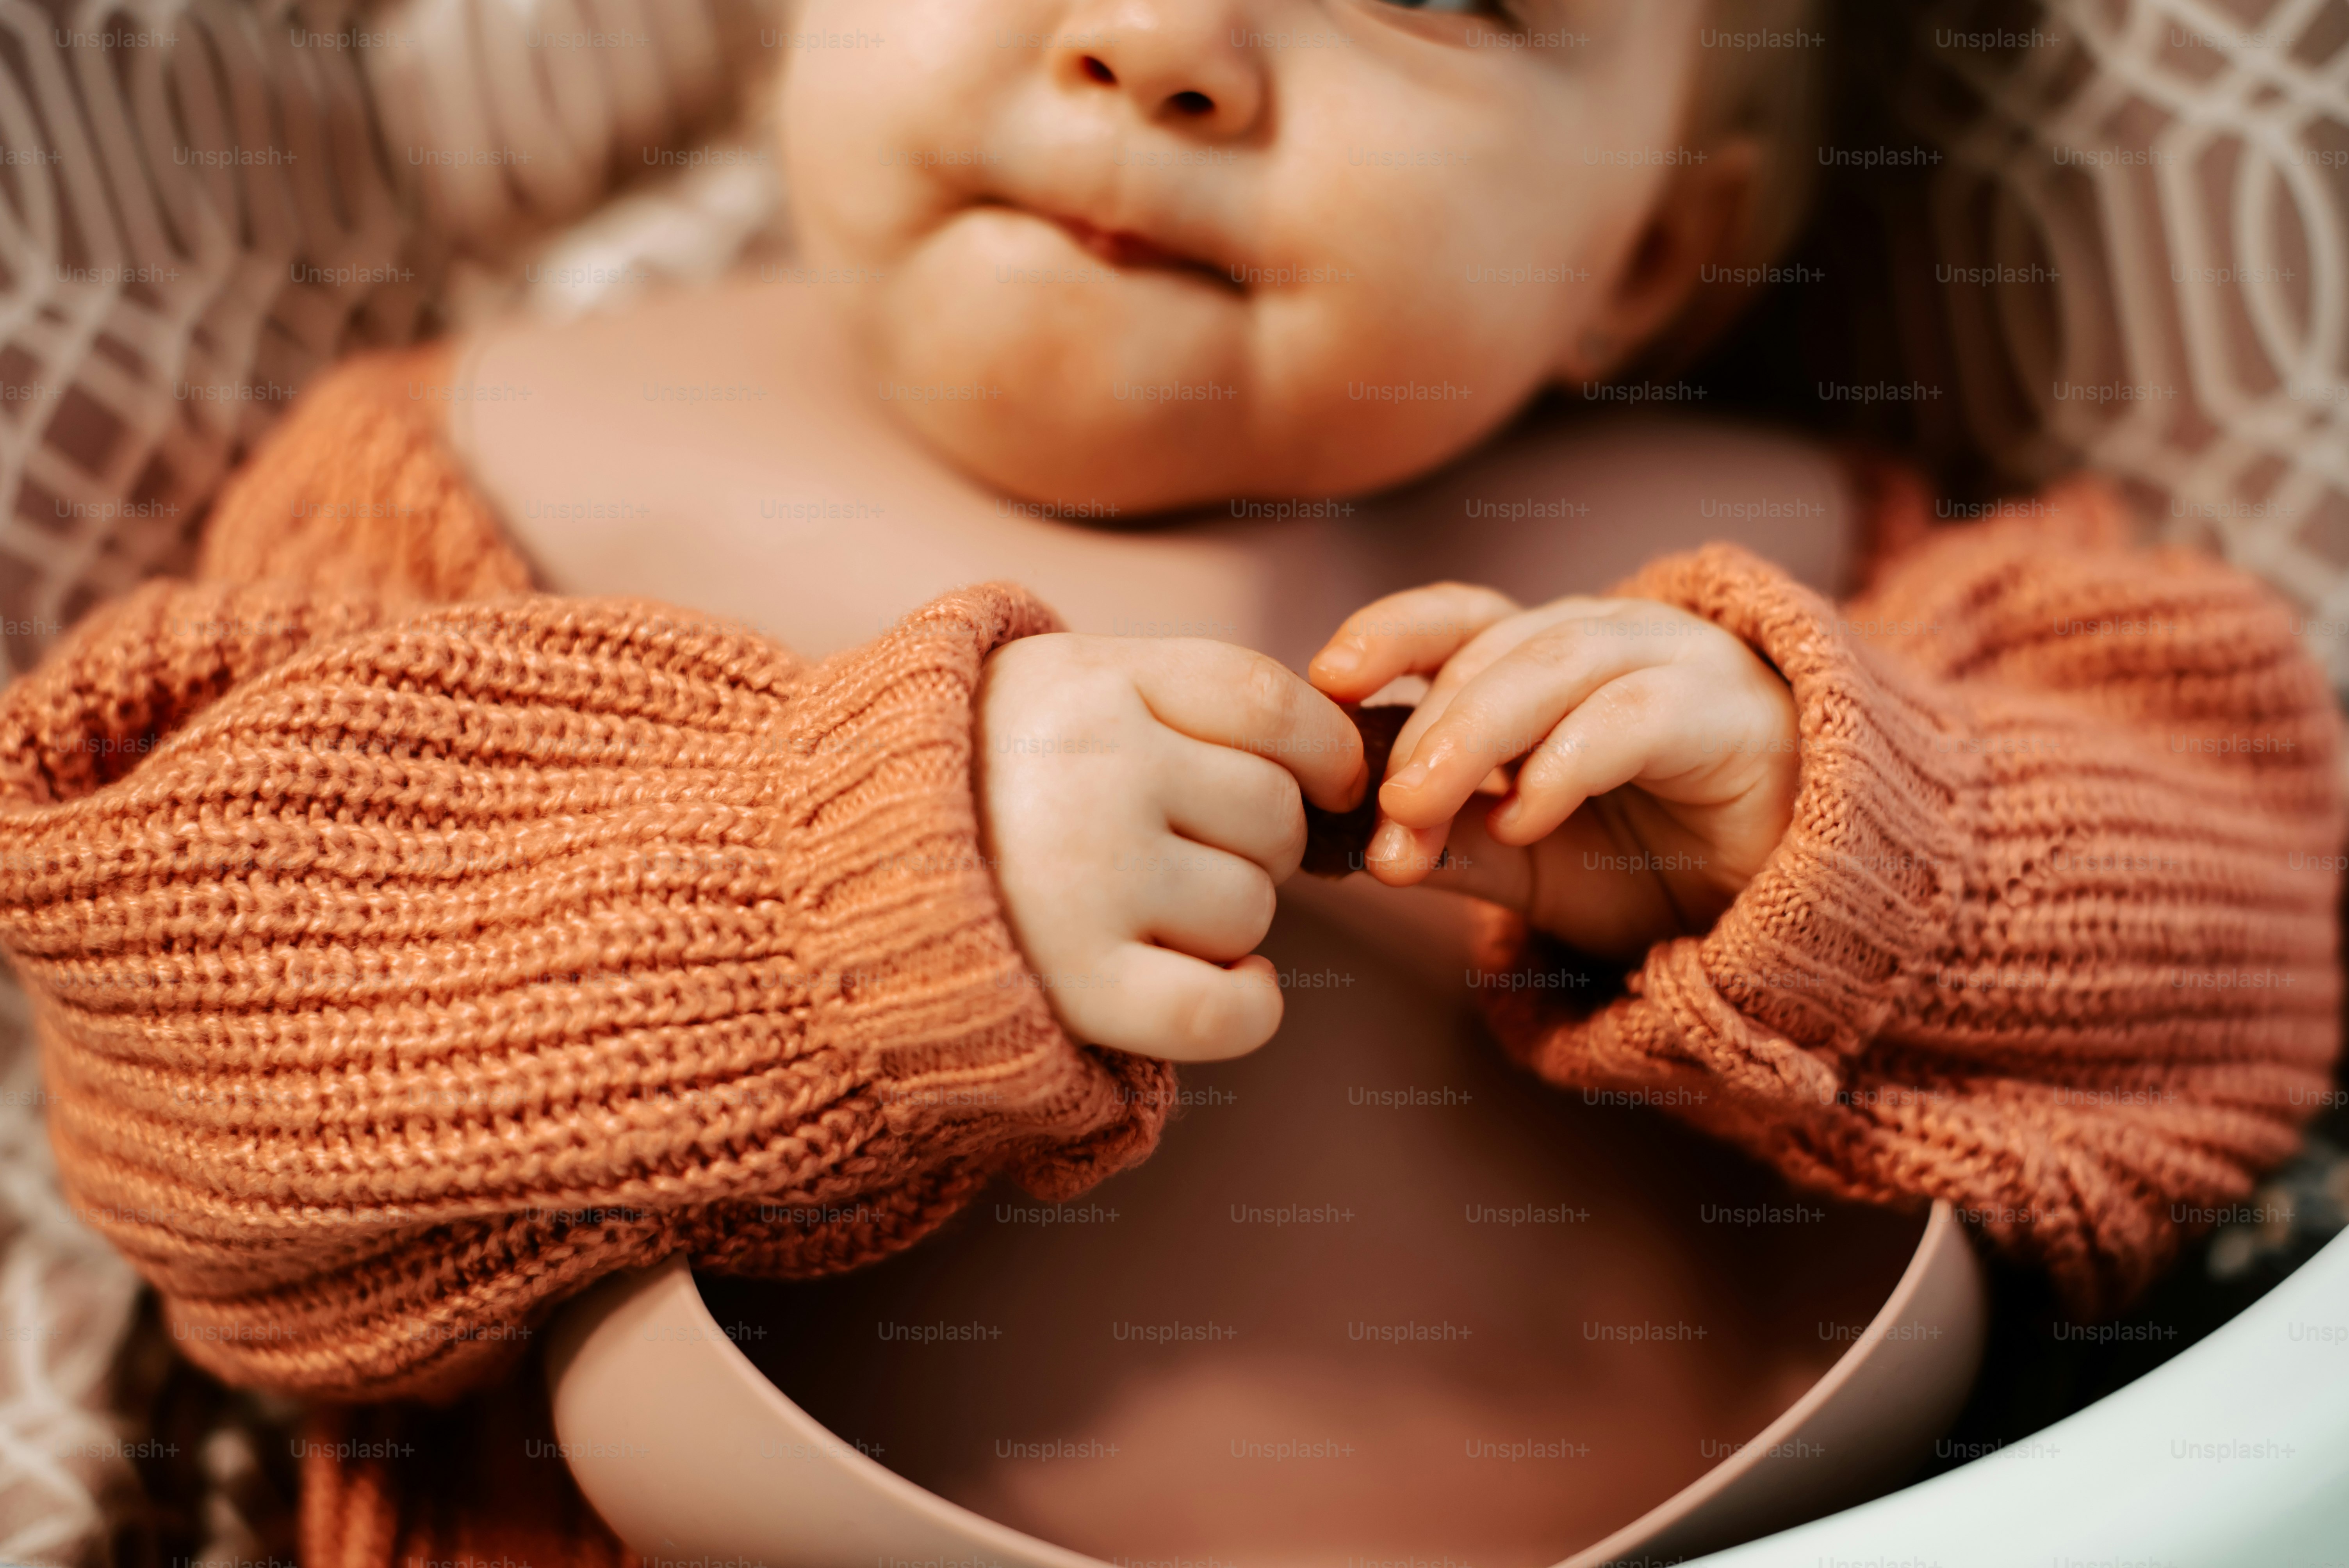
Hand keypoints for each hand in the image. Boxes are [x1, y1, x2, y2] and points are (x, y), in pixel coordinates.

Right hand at [976, 634, 1364, 1059]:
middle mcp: (1095, 769)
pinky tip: (1228, 989)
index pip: (1263, 699)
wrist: (812, 879)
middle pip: (1272, 813)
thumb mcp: (1047, 687)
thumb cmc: (961, 784)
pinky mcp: (1077, 985)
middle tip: (1177, 854)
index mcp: (1088, 682)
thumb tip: (1327, 753)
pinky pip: (1227, 1008)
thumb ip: (1165, 695)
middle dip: (1251, 843)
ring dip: (1225, 922)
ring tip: (1141, 912)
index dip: (1324, 749)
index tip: (1329, 781)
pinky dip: (1249, 1007)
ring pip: (1252, 907)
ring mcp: (1088, 878)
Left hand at [1307, 583, 1798, 957]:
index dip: (1389, 634)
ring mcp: (1675, 664)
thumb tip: (1350, 846)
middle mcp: (1609, 640)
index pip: (1458, 617)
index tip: (1323, 680)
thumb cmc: (1652, 871)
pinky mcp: (1730, 712)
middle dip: (1424, 726)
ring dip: (1474, 735)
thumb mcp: (1526, 864)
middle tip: (1380, 806)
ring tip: (1421, 808)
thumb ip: (1447, 842)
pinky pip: (1632, 716)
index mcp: (1551, 657)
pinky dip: (1566, 762)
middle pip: (1494, 646)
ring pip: (1555, 665)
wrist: (1788, 915)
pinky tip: (1523, 818)